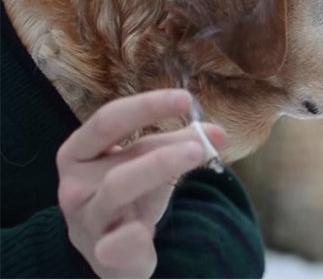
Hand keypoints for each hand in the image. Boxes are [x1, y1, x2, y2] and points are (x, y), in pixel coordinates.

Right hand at [56, 89, 223, 278]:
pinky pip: (118, 242)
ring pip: (119, 188)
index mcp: (79, 152)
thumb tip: (218, 133)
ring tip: (198, 157)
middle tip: (202, 141)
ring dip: (161, 169)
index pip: (109, 119)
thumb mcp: (147, 164)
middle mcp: (74, 184)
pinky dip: (135, 235)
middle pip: (121, 156)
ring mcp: (86, 219)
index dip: (147, 106)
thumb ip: (178, 144)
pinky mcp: (100, 253)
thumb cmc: (127, 194)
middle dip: (163, 146)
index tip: (185, 98)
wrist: (108, 252)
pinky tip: (147, 231)